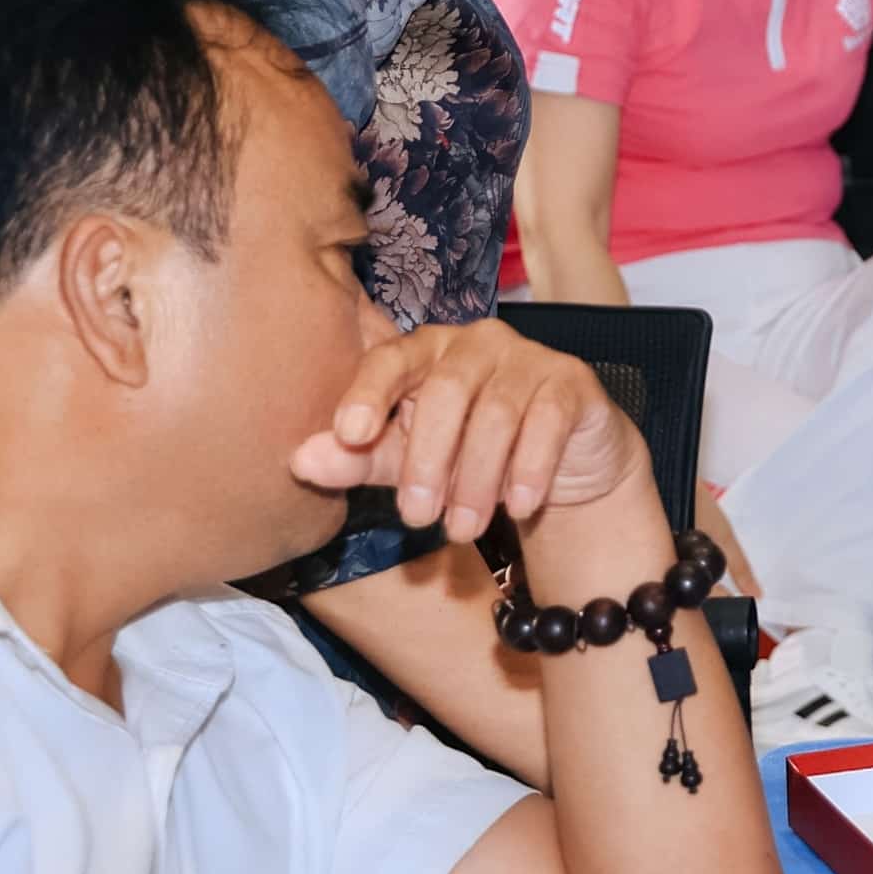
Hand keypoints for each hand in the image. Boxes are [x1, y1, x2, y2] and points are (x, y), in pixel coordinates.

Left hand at [289, 320, 653, 548]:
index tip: (350, 434)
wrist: (562, 467)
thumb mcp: (407, 465)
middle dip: (428, 460)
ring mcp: (530, 358)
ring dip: (477, 479)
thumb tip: (299, 461)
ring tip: (462, 530)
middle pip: (447, 391)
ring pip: (498, 413)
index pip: (390, 359)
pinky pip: (548, 420)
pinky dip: (530, 467)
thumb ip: (358, 460)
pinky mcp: (573, 382)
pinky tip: (519, 506)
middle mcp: (477, 342)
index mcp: (426, 352)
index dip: (368, 392)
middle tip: (417, 518)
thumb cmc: (471, 457)